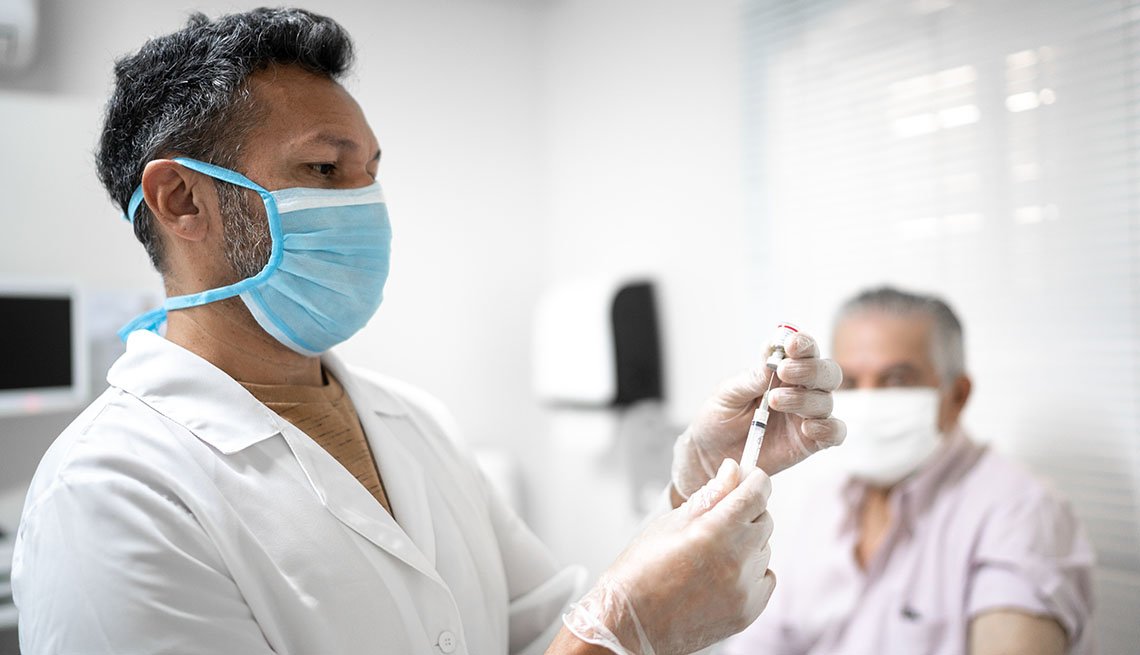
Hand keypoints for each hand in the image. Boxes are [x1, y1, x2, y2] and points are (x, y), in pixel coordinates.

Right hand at [563, 459, 774, 654]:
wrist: (631, 623)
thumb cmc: (641, 570)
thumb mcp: (670, 522)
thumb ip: (710, 495)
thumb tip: (733, 471)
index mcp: (716, 530)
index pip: (757, 493)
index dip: (754, 479)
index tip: (747, 478)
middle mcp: (738, 559)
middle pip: (765, 519)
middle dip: (747, 512)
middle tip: (718, 519)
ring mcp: (746, 588)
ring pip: (764, 549)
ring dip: (746, 544)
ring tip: (712, 555)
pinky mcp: (749, 610)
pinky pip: (765, 578)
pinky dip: (751, 572)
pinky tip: (722, 575)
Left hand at [672, 330, 844, 498]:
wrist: (712, 454)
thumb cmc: (720, 418)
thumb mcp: (728, 394)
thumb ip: (751, 378)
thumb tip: (772, 361)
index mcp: (782, 370)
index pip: (804, 350)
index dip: (803, 343)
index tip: (791, 345)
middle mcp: (801, 390)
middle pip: (827, 372)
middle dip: (809, 369)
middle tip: (784, 371)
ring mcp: (808, 416)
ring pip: (826, 400)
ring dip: (804, 398)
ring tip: (775, 401)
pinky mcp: (810, 441)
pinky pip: (834, 432)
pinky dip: (827, 428)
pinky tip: (806, 428)